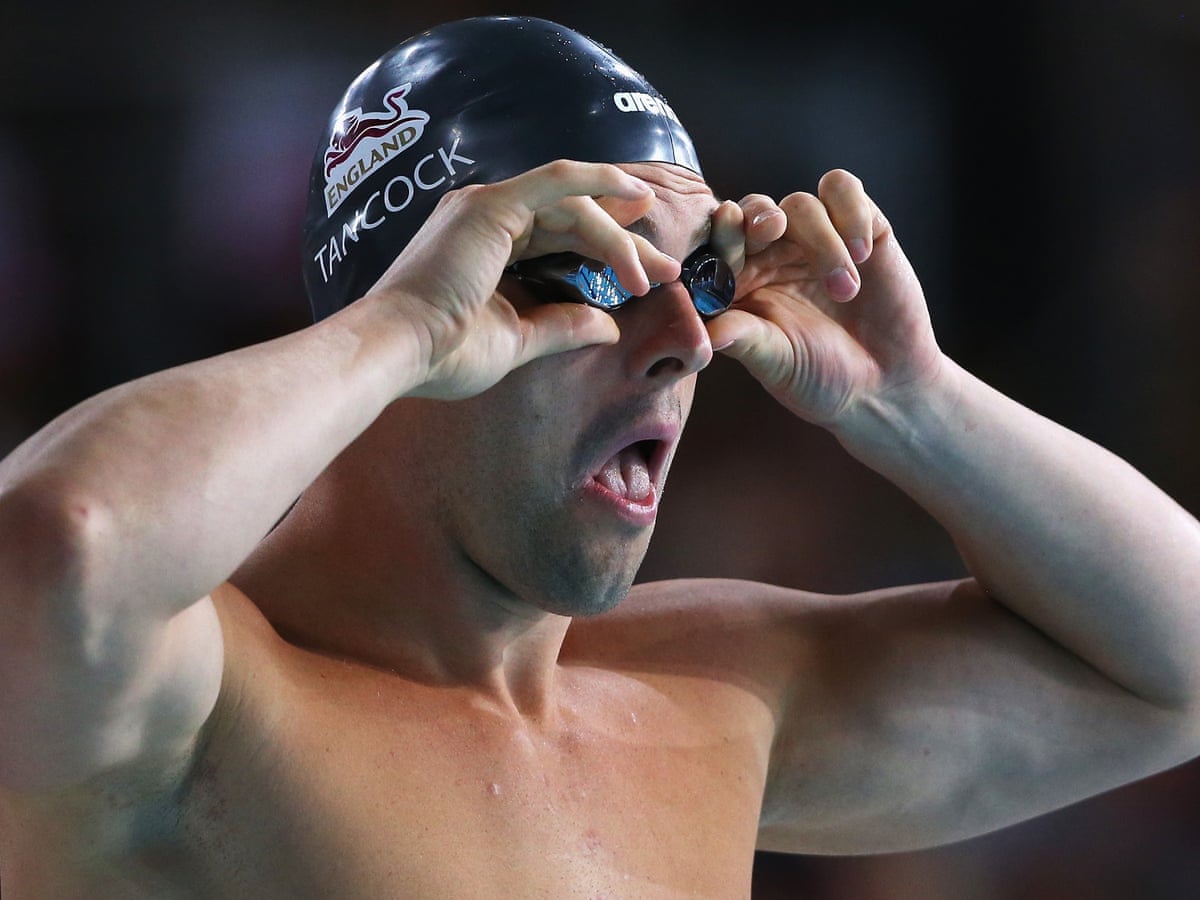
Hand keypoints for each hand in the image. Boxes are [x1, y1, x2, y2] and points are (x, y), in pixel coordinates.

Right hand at [362, 160, 680, 400]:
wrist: (398, 353)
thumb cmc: (442, 355)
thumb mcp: (517, 340)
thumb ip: (561, 326)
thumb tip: (607, 326)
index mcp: (484, 246)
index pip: (557, 237)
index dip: (603, 250)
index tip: (642, 273)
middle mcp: (483, 217)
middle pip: (571, 218)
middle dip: (622, 243)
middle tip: (665, 270)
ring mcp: (486, 206)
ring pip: (571, 204)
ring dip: (618, 233)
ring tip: (656, 268)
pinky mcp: (493, 205)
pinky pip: (556, 180)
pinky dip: (596, 181)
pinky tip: (632, 194)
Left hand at [705, 169, 945, 427]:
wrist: (887, 387)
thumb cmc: (821, 380)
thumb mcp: (777, 362)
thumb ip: (744, 339)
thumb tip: (704, 332)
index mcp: (742, 283)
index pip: (721, 244)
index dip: (721, 232)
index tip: (727, 227)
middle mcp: (774, 255)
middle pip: (756, 210)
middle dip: (759, 215)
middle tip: (771, 229)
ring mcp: (815, 239)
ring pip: (801, 204)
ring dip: (821, 240)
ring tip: (845, 292)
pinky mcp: (860, 227)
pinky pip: (843, 190)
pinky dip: (851, 212)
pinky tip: (864, 254)